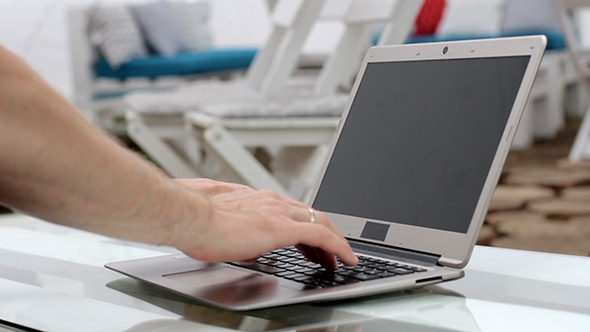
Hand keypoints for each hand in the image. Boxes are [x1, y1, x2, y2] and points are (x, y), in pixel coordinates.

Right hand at [173, 179, 357, 268]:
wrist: (189, 217)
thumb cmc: (195, 222)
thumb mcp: (221, 228)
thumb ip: (238, 234)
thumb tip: (246, 248)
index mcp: (256, 200)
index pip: (291, 211)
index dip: (305, 227)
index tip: (311, 241)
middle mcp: (270, 201)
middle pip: (309, 215)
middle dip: (324, 235)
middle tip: (331, 253)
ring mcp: (278, 211)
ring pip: (319, 222)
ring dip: (333, 241)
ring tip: (341, 258)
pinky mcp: (283, 227)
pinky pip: (321, 236)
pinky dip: (338, 246)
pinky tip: (346, 258)